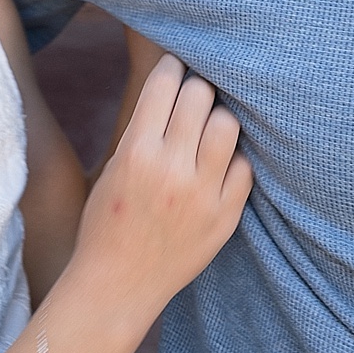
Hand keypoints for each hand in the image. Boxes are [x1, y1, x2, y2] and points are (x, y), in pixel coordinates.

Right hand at [70, 54, 251, 311]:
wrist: (118, 286)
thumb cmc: (108, 222)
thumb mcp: (113, 167)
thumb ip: (145, 129)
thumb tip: (176, 83)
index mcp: (136, 153)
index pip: (165, 83)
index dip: (172, 67)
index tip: (175, 66)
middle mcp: (172, 170)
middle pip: (201, 95)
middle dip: (196, 89)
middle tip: (193, 97)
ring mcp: (203, 194)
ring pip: (228, 125)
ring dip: (218, 119)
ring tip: (209, 129)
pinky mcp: (226, 216)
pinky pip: (245, 166)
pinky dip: (233, 159)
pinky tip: (219, 164)